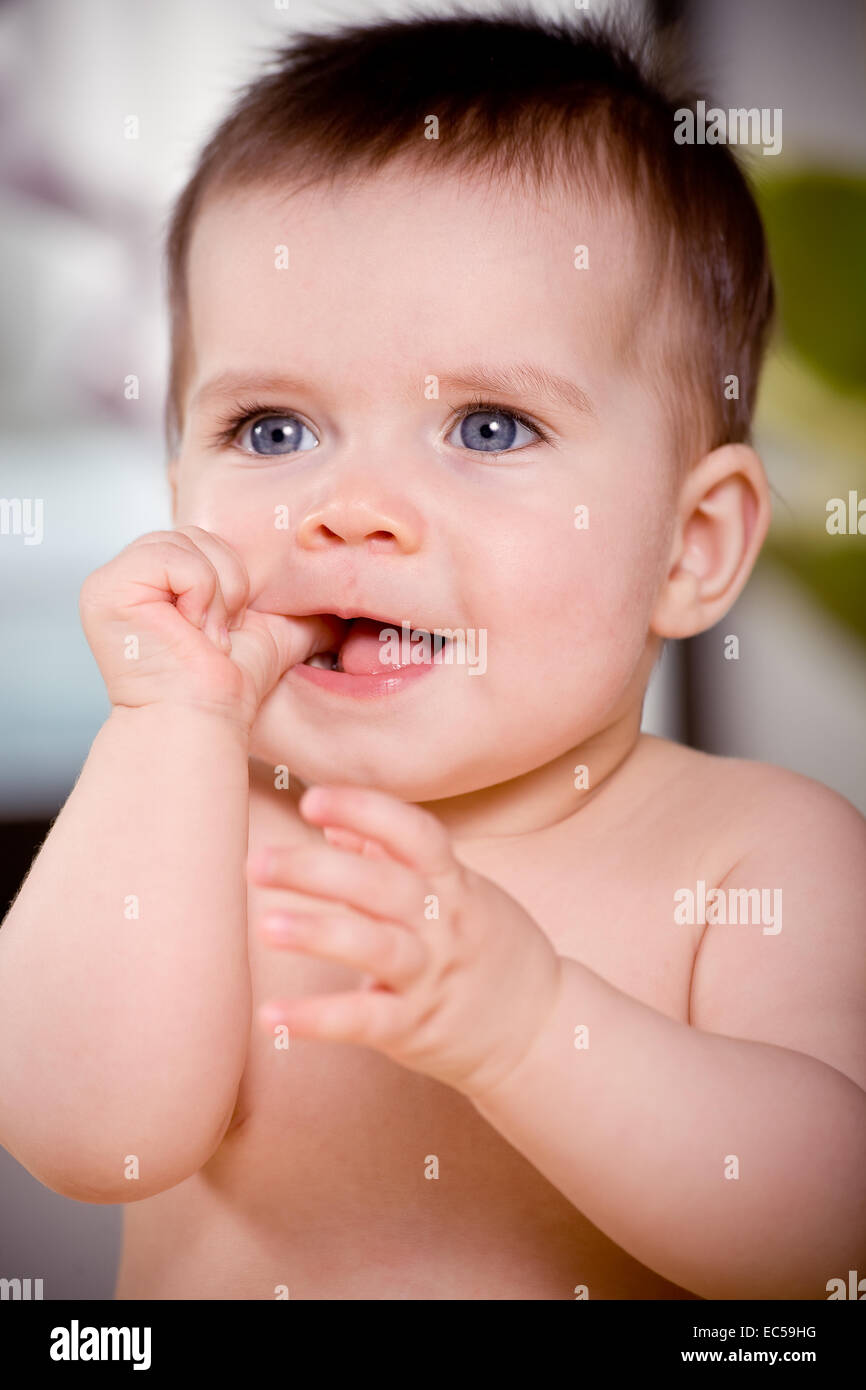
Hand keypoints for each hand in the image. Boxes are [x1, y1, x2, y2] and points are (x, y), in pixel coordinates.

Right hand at [79, 525, 340, 731]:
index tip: (229, 631)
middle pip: (200, 535)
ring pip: (190, 543)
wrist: (206, 718)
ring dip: (217, 596)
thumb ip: (294, 609)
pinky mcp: (106, 588)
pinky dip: (199, 595)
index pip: (208, 541)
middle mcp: (131, 576)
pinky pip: (176, 558)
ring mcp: (112, 580)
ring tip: (204, 636)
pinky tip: (190, 633)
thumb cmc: (228, 688)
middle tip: (218, 636)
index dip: (233, 583)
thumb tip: (338, 611)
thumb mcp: (270, 632)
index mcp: (160, 580)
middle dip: (228, 587)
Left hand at [248, 784, 563, 1098]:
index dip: (365, 810)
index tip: (312, 799)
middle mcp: (443, 923)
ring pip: (375, 946)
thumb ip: (393, 857)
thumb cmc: (484, 946)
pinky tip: (270, 1015)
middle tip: (258, 863)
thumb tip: (333, 823)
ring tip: (266, 925)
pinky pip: (365, 1020)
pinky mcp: (416, 1028)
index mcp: (452, 882)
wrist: (540, 1028)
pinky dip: (317, 1019)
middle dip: (318, 871)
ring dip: (319, 933)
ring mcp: (431, 976)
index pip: (413, 833)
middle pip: (382, 886)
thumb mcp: (455, 891)